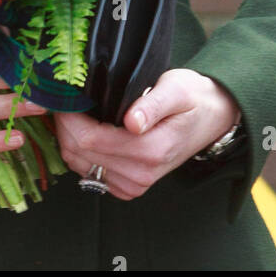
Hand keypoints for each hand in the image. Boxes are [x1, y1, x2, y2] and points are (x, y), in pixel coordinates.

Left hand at [53, 69, 240, 200]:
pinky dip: (79, 150)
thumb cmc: (192, 98)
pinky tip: (85, 128)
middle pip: (78, 153)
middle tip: (66, 97)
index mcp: (151, 151)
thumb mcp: (176, 89)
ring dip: (69, 136)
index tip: (65, 92)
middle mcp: (140, 175)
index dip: (70, 116)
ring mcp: (133, 185)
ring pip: (78, 164)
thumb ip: (152, 105)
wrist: (211, 119)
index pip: (89, 140)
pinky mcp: (127, 187)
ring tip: (75, 109)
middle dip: (64, 124)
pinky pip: (87, 172)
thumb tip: (132, 122)